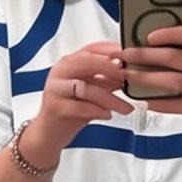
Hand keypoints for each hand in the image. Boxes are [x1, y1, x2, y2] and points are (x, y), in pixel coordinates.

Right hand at [24, 41, 128, 162]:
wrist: (51, 132)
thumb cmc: (73, 108)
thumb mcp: (93, 90)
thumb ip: (107, 80)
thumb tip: (130, 72)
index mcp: (70, 63)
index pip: (91, 49)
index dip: (111, 50)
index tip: (129, 55)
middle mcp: (60, 71)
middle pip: (86, 61)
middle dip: (109, 68)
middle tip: (128, 77)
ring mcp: (55, 88)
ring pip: (85, 87)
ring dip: (110, 98)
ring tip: (127, 108)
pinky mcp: (54, 106)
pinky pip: (79, 106)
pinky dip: (97, 111)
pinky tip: (108, 115)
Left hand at [124, 26, 181, 142]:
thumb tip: (158, 48)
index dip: (168, 33)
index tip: (149, 35)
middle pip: (173, 57)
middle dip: (145, 55)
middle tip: (126, 55)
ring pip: (171, 80)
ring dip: (145, 78)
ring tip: (128, 76)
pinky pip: (175, 105)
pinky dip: (157, 102)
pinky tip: (144, 100)